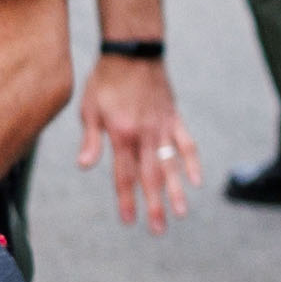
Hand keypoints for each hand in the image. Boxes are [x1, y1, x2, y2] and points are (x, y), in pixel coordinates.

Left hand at [80, 46, 194, 232]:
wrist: (133, 52)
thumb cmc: (106, 80)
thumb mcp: (89, 109)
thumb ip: (91, 140)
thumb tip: (84, 166)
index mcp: (122, 135)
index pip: (124, 175)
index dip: (127, 200)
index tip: (130, 221)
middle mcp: (144, 135)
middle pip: (150, 177)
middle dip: (154, 206)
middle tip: (159, 230)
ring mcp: (162, 127)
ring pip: (171, 164)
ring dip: (176, 191)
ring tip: (182, 214)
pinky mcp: (174, 118)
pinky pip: (186, 143)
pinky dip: (192, 162)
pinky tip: (196, 180)